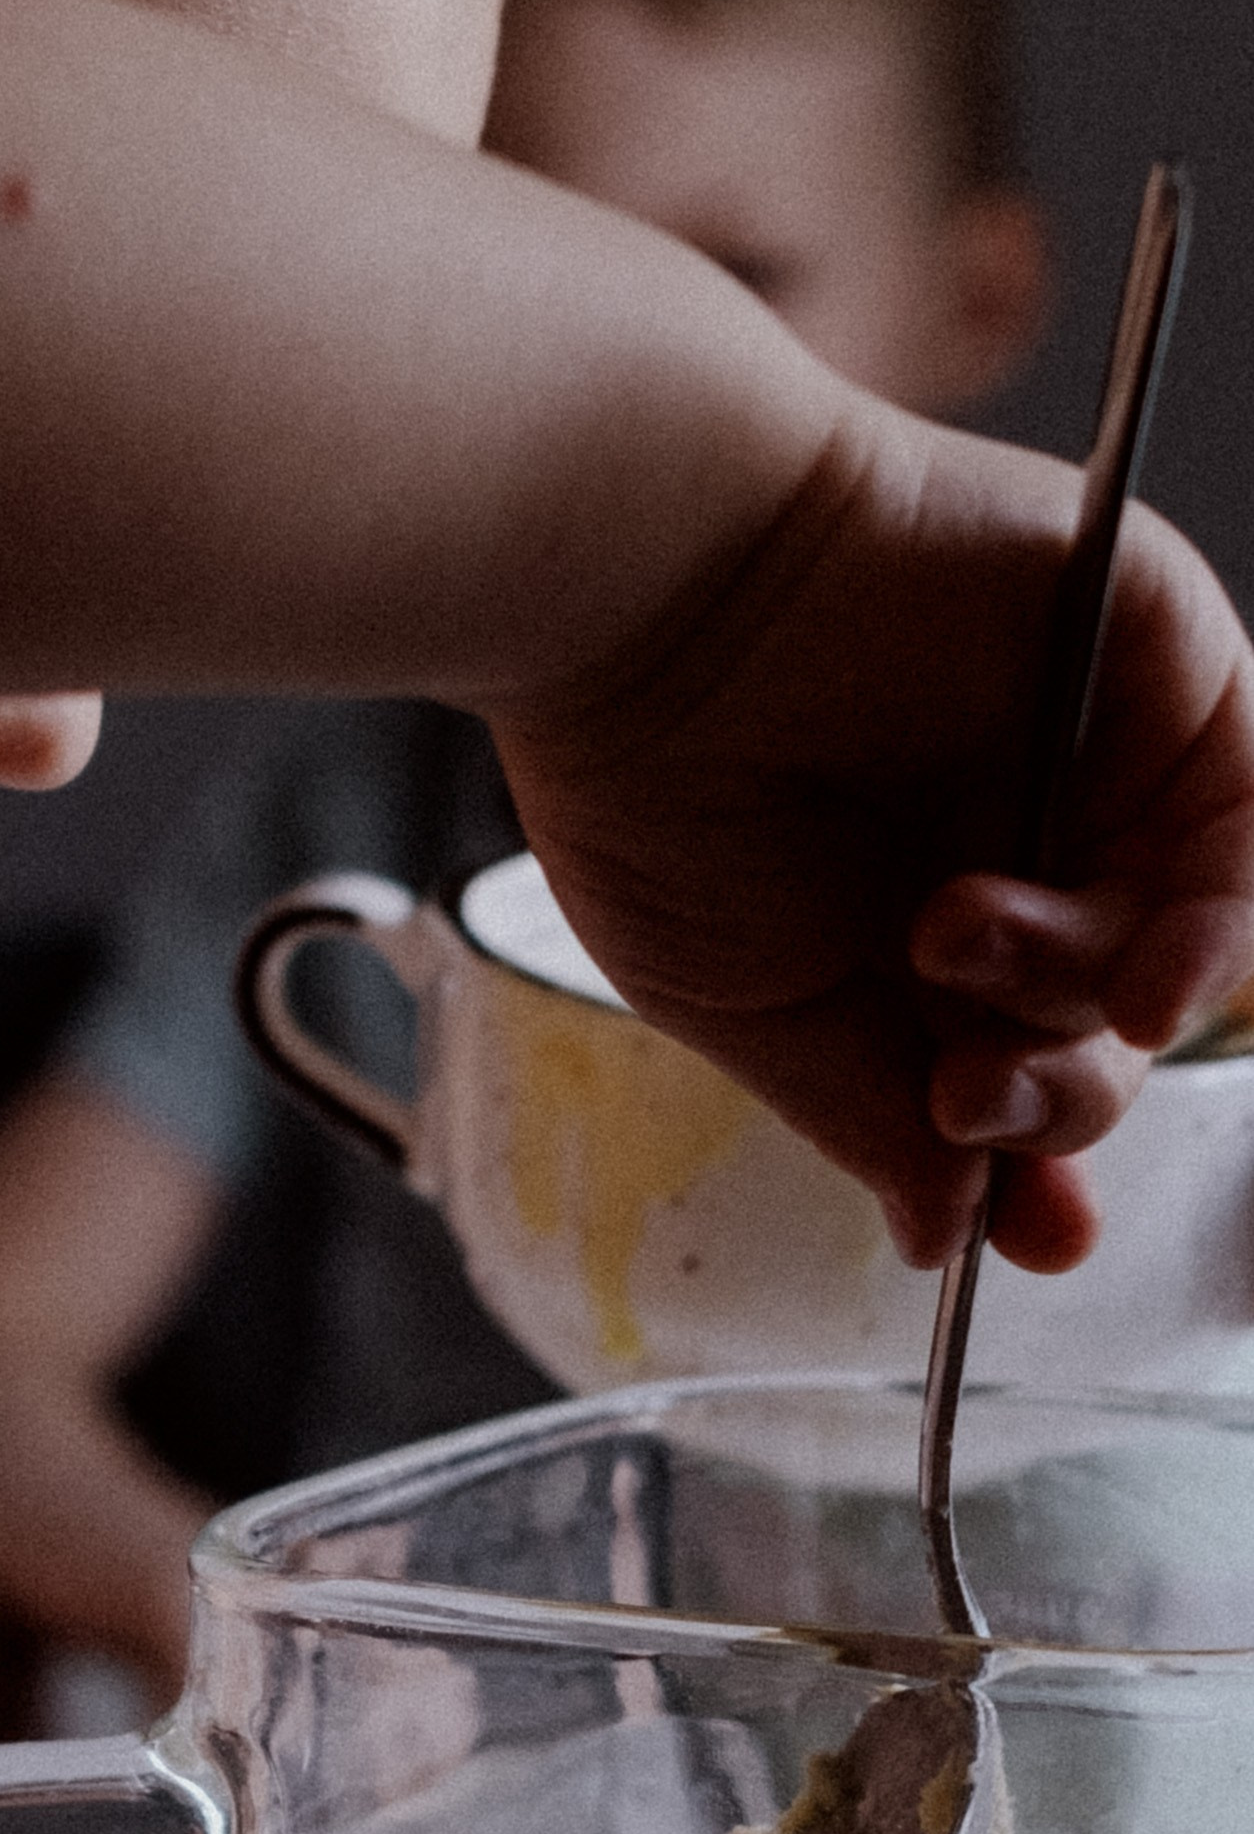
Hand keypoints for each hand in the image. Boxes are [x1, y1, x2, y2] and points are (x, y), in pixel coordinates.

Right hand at [486, 403, 1253, 1271]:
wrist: (639, 599)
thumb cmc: (651, 784)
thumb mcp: (752, 1008)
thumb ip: (868, 1116)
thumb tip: (945, 1234)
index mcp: (910, 915)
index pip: (1023, 1061)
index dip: (1037, 1157)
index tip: (1025, 1234)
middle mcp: (1012, 833)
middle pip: (1112, 1022)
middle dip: (1054, 1098)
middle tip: (965, 1100)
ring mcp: (1089, 747)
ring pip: (1182, 934)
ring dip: (1090, 1006)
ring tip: (952, 953)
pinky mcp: (1154, 652)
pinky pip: (1244, 813)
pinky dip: (1211, 917)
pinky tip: (1143, 983)